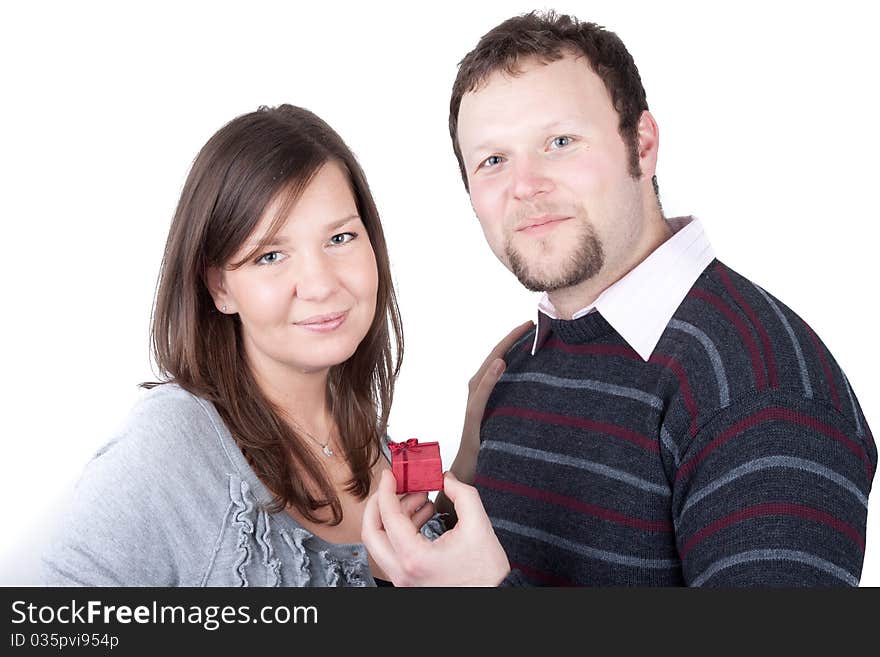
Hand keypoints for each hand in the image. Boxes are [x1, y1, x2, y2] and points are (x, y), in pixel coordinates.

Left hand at [362, 469, 509, 586]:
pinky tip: (422, 515)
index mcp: (414, 558)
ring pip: (382, 542)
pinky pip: (394, 551)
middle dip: (380, 503)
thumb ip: (462, 494)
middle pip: (371, 532)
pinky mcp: (408, 580)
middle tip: (394, 486)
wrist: (494, 596)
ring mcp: (403, 579)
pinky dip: (402, 530)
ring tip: (420, 499)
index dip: (387, 490)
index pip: (388, 516)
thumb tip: (447, 479)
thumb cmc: (486, 574)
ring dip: (395, 515)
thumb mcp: (478, 526)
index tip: (390, 475)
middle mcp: (402, 572)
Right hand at [454, 320, 533, 484]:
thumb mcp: (507, 421)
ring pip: (486, 369)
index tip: (532, 326)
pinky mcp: (473, 417)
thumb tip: (538, 390)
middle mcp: (477, 392)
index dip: (513, 341)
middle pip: (494, 357)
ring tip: (519, 333)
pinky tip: (501, 363)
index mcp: (485, 390)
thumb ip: (514, 402)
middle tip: (530, 323)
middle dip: (511, 338)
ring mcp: (474, 403)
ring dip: (502, 349)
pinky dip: (490, 378)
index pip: (500, 358)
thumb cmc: (489, 447)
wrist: (471, 471)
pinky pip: (481, 394)